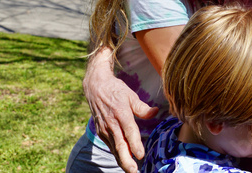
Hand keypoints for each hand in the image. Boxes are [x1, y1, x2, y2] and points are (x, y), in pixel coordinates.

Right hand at [83, 48, 158, 172]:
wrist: (95, 87)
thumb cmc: (116, 90)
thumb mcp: (131, 95)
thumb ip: (142, 107)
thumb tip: (156, 112)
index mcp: (121, 113)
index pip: (129, 132)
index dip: (135, 144)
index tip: (140, 155)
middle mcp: (111, 123)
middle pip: (119, 145)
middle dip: (126, 160)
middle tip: (134, 170)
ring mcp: (104, 128)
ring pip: (114, 148)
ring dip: (122, 160)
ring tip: (130, 170)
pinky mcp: (100, 131)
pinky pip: (110, 145)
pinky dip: (117, 153)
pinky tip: (124, 160)